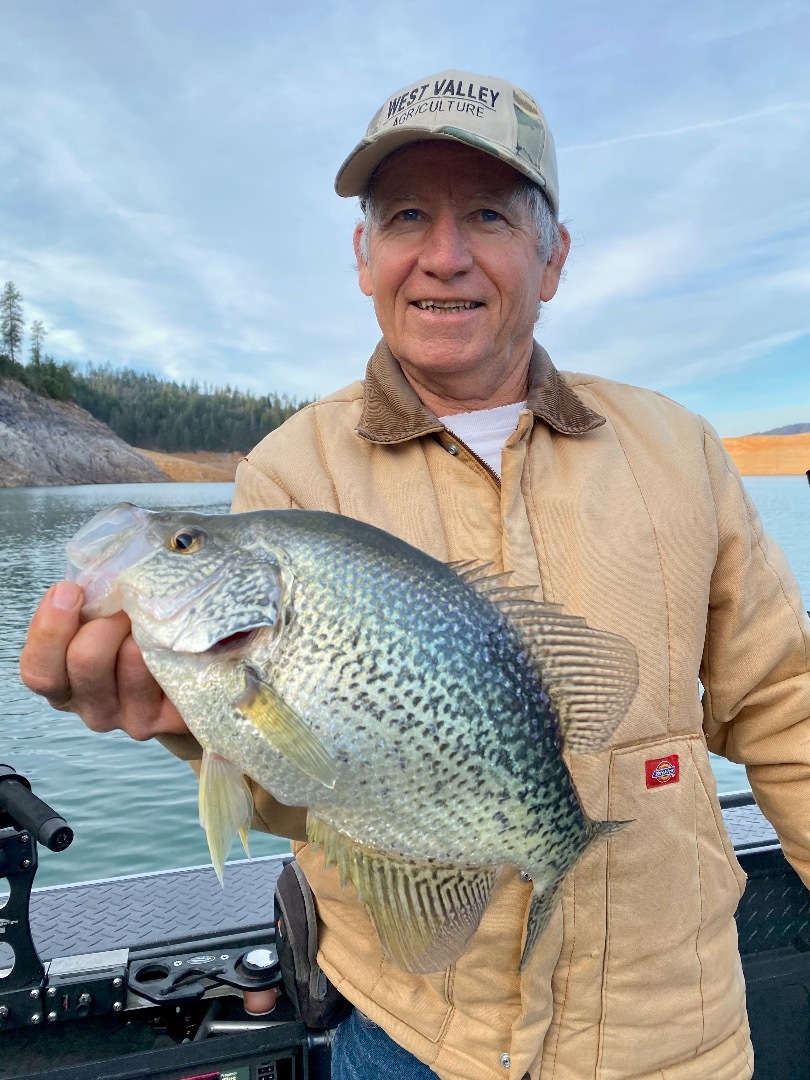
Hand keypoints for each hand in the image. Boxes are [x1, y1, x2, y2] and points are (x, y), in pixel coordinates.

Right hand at [20, 581, 188, 740]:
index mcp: (65, 683)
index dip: (50, 628)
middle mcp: (93, 708)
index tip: (70, 591)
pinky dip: (168, 642)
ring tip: (153, 616)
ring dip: (142, 627)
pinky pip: (166, 670)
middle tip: (125, 603)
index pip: (39, 670)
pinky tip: (172, 636)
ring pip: (130, 660)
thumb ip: (90, 601)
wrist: (194, 659)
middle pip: (85, 660)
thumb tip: (95, 579)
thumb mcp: (105, 612)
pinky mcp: (170, 717)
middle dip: (106, 619)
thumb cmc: (141, 631)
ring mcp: (131, 719)